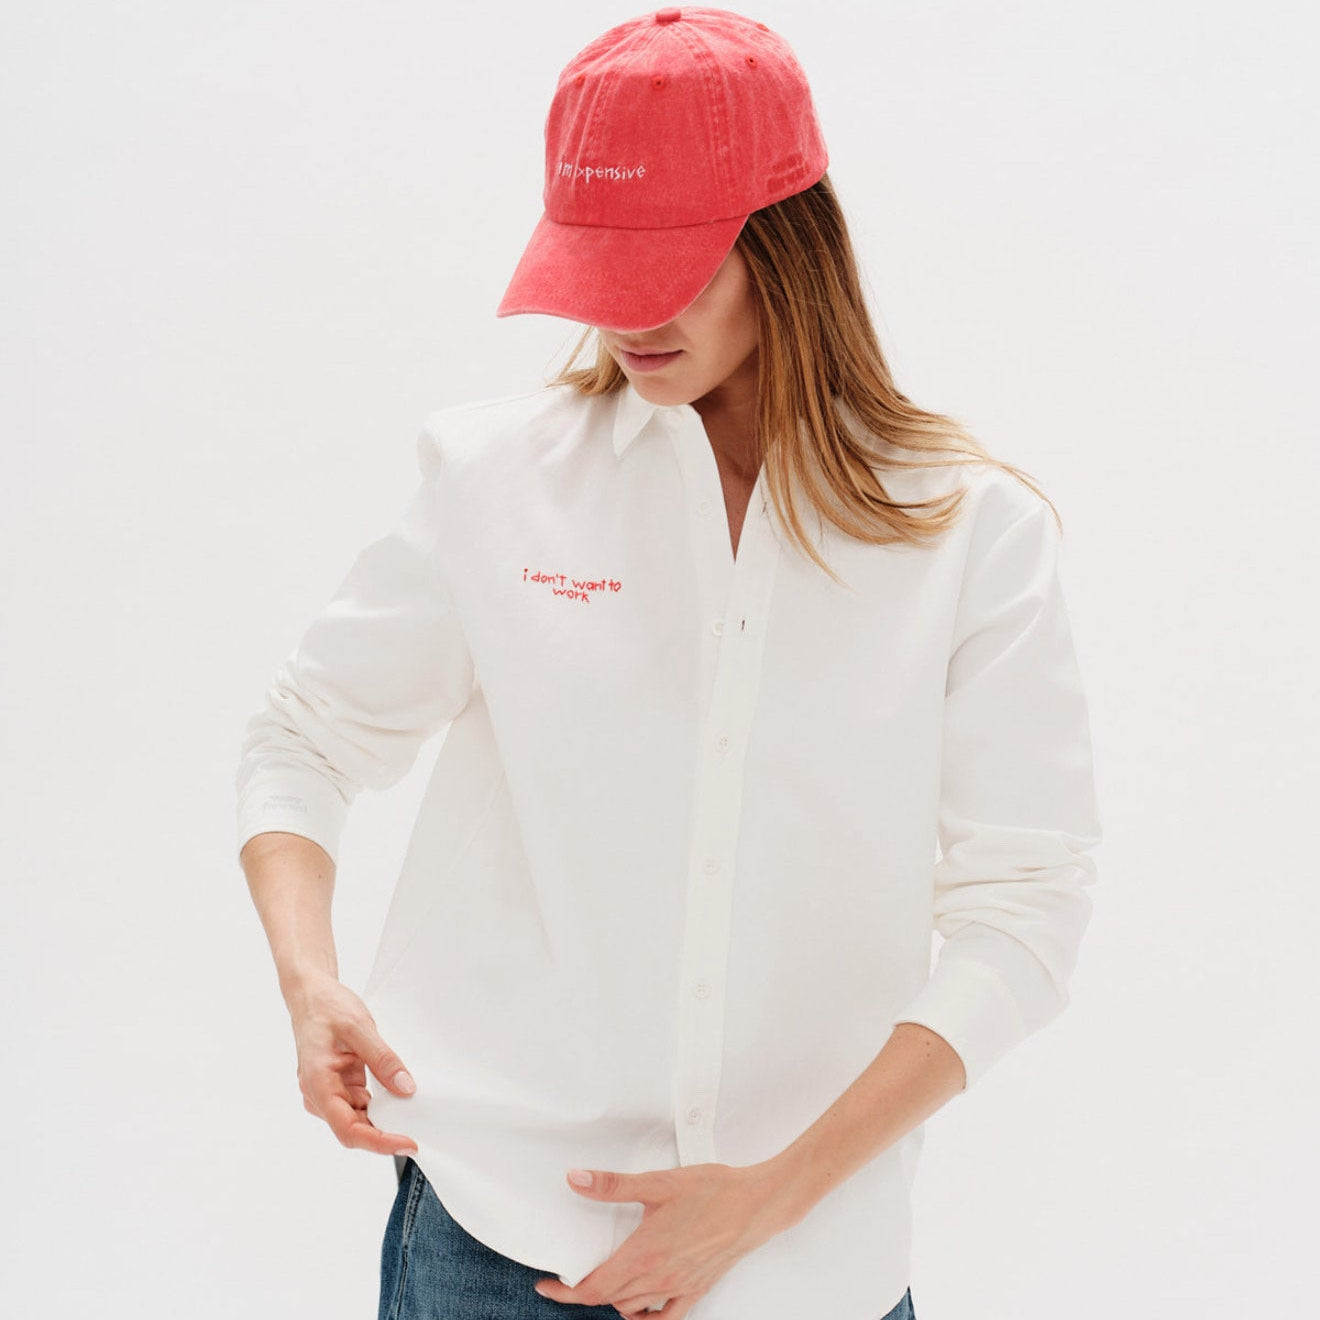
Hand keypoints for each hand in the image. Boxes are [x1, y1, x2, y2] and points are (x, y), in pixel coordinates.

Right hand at [285, 971, 418, 1157]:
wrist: (311, 995)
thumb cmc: (326, 1008)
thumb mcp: (360, 1028)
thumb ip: (383, 1060)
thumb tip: (405, 1088)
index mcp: (318, 1084)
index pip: (348, 1129)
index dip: (379, 1142)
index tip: (407, 1143)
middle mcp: (319, 1095)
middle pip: (353, 1129)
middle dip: (384, 1133)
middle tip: (418, 1131)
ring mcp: (327, 1092)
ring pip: (357, 1118)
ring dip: (382, 1118)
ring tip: (410, 1112)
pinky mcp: (337, 1086)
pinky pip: (359, 1103)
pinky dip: (378, 1103)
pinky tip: (395, 1096)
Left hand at [530, 1160, 789, 1317]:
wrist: (756, 1204)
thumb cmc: (713, 1191)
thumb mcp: (658, 1182)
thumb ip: (612, 1185)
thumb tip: (576, 1178)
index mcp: (644, 1255)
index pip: (593, 1288)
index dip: (564, 1293)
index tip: (546, 1286)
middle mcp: (658, 1279)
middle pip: (609, 1300)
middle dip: (584, 1293)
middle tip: (568, 1277)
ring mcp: (678, 1288)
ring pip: (633, 1308)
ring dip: (613, 1299)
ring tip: (601, 1282)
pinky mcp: (696, 1289)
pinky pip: (666, 1319)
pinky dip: (646, 1319)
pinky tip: (638, 1310)